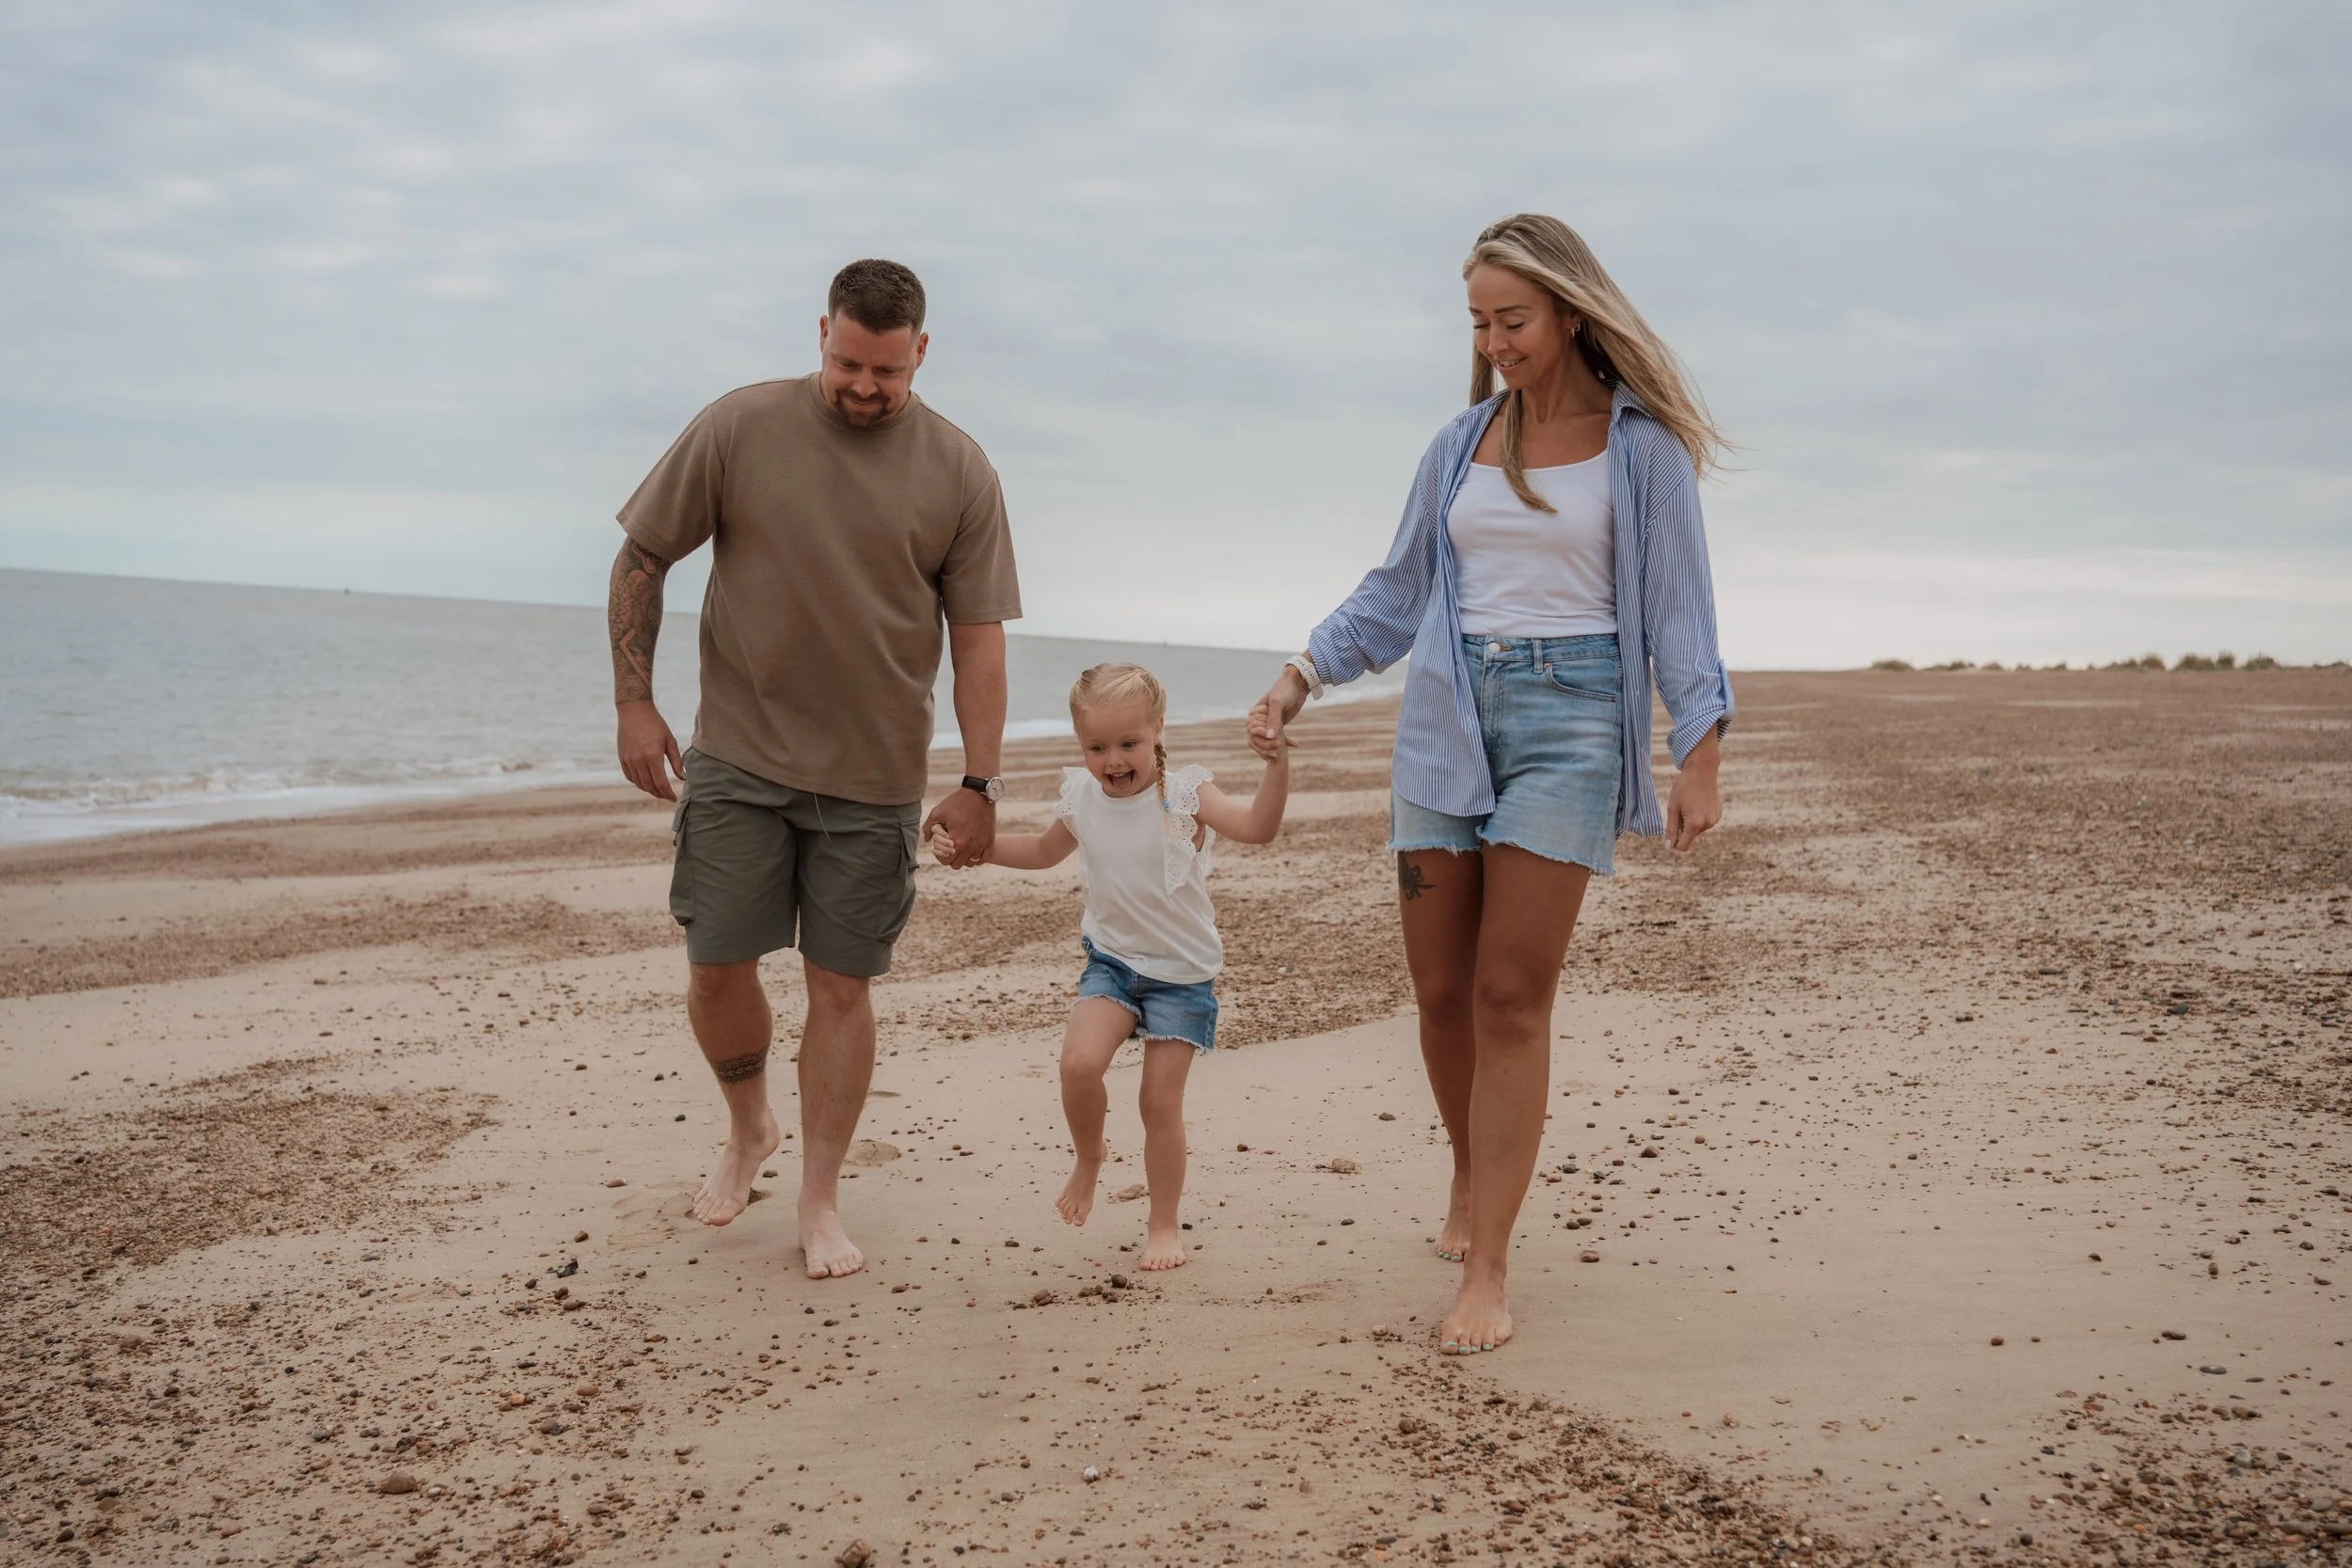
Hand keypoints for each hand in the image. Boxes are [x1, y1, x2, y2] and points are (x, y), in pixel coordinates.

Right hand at [617, 700, 683, 801]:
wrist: (634, 711)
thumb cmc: (655, 724)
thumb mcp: (670, 741)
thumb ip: (676, 761)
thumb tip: (682, 778)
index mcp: (653, 756)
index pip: (661, 783)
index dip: (668, 794)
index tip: (673, 798)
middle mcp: (639, 760)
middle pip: (649, 786)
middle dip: (659, 794)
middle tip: (667, 796)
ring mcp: (628, 760)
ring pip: (639, 783)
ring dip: (649, 790)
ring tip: (658, 790)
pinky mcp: (622, 758)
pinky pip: (630, 776)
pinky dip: (638, 782)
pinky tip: (646, 781)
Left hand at [922, 787, 994, 868]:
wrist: (979, 794)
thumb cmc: (957, 802)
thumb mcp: (938, 812)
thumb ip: (928, 827)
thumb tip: (927, 840)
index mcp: (956, 841)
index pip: (945, 861)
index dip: (940, 856)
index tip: (940, 848)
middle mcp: (970, 846)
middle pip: (956, 865)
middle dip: (950, 858)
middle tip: (949, 848)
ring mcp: (981, 845)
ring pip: (970, 864)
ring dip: (963, 859)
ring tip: (960, 848)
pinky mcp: (989, 841)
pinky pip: (982, 859)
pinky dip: (976, 857)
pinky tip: (971, 849)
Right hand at [1246, 669, 1307, 760]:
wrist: (1297, 684)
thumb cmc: (1285, 690)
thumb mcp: (1278, 703)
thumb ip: (1273, 720)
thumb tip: (1269, 737)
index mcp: (1254, 713)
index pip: (1252, 731)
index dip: (1261, 737)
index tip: (1272, 737)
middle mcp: (1260, 719)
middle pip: (1259, 738)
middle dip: (1267, 745)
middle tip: (1279, 746)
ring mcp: (1270, 722)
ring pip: (1269, 739)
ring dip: (1276, 746)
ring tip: (1283, 751)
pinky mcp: (1280, 725)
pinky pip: (1280, 736)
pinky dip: (1287, 742)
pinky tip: (1295, 745)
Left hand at [1665, 736, 1721, 851]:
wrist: (1702, 770)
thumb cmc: (1684, 787)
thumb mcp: (1673, 807)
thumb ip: (1671, 829)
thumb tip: (1669, 846)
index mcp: (1695, 823)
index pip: (1683, 846)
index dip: (1674, 843)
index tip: (1668, 834)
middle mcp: (1707, 824)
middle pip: (1689, 837)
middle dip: (1682, 828)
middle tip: (1680, 809)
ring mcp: (1714, 820)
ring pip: (1696, 830)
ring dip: (1690, 822)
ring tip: (1689, 804)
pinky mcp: (1718, 815)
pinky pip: (1704, 823)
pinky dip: (1698, 817)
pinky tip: (1697, 803)